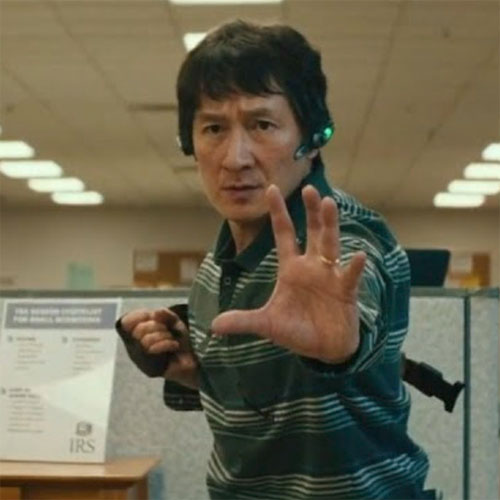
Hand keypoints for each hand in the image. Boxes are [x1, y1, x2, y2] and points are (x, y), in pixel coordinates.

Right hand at [121, 308, 198, 388]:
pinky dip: (167, 343)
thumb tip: (154, 313)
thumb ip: (165, 314)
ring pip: (145, 340)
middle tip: (167, 330)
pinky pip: (152, 349)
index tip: (153, 314)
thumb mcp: (175, 322)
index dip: (139, 315)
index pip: (126, 322)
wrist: (195, 359)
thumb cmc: (182, 341)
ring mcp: (142, 358)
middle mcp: (136, 346)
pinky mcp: (150, 368)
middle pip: (138, 330)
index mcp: (138, 333)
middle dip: (157, 326)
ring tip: (172, 339)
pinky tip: (175, 346)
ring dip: (164, 336)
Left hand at [211, 184, 365, 363]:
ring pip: (330, 245)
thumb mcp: (268, 325)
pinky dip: (353, 267)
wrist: (324, 349)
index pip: (283, 234)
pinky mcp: (345, 292)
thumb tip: (213, 326)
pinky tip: (358, 256)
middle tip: (308, 188)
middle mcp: (311, 266)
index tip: (271, 188)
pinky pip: (349, 276)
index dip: (278, 212)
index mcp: (291, 268)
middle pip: (312, 232)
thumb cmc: (297, 331)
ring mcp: (330, 276)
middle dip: (310, 211)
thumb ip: (244, 321)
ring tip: (329, 203)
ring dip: (330, 225)